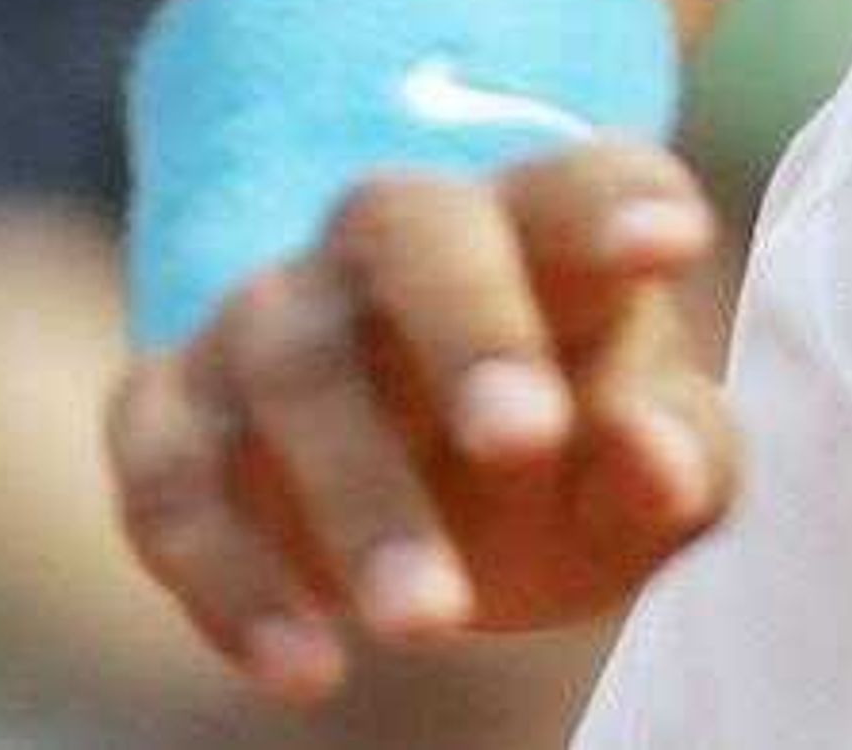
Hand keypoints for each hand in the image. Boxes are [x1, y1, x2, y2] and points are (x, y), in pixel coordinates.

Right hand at [105, 141, 736, 705]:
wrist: (437, 494)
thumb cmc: (578, 451)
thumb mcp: (654, 464)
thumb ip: (679, 458)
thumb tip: (656, 462)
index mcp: (545, 221)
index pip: (582, 180)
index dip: (622, 203)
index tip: (673, 243)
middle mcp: (397, 240)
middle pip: (416, 231)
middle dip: (471, 330)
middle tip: (527, 439)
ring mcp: (274, 317)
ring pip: (293, 369)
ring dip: (358, 498)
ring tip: (430, 623)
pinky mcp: (172, 414)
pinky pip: (174, 481)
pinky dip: (230, 578)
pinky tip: (309, 669)